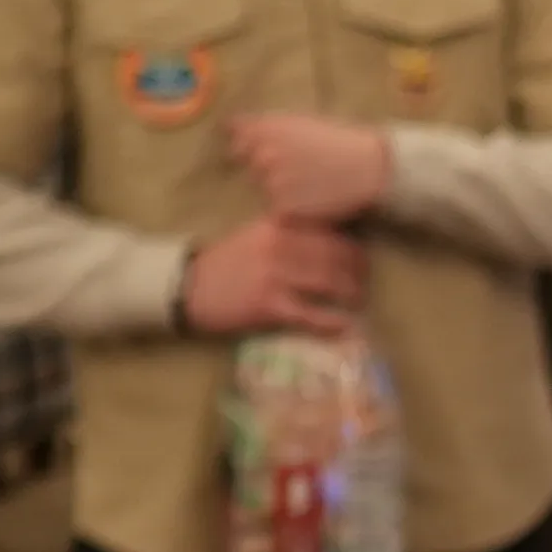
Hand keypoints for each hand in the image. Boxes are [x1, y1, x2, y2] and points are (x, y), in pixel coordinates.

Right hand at [182, 218, 368, 337]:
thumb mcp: (256, 237)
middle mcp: (280, 245)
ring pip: (329, 282)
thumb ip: (289, 236)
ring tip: (358, 303)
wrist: (187, 286)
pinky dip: (332, 322)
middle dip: (358, 272)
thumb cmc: (226, 264)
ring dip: (351, 295)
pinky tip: (345, 327)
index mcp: (278, 224)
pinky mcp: (269, 304)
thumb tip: (330, 245)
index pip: (329, 232)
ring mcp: (275, 275)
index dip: (353, 248)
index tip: (361, 261)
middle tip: (364, 285)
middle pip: (336, 256)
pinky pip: (311, 314)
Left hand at [223, 110, 393, 221]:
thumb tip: (230, 127)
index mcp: (267, 127)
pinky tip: (314, 200)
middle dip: (267, 169)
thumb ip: (265, 125)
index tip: (260, 149)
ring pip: (264, 190)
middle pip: (251, 167)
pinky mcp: (281, 207)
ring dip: (281, 191)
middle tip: (301, 170)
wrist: (370, 168)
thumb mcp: (302, 122)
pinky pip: (278, 210)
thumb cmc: (341, 142)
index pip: (237, 136)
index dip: (247, 144)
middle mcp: (262, 153)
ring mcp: (270, 182)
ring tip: (311, 185)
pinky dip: (292, 209)